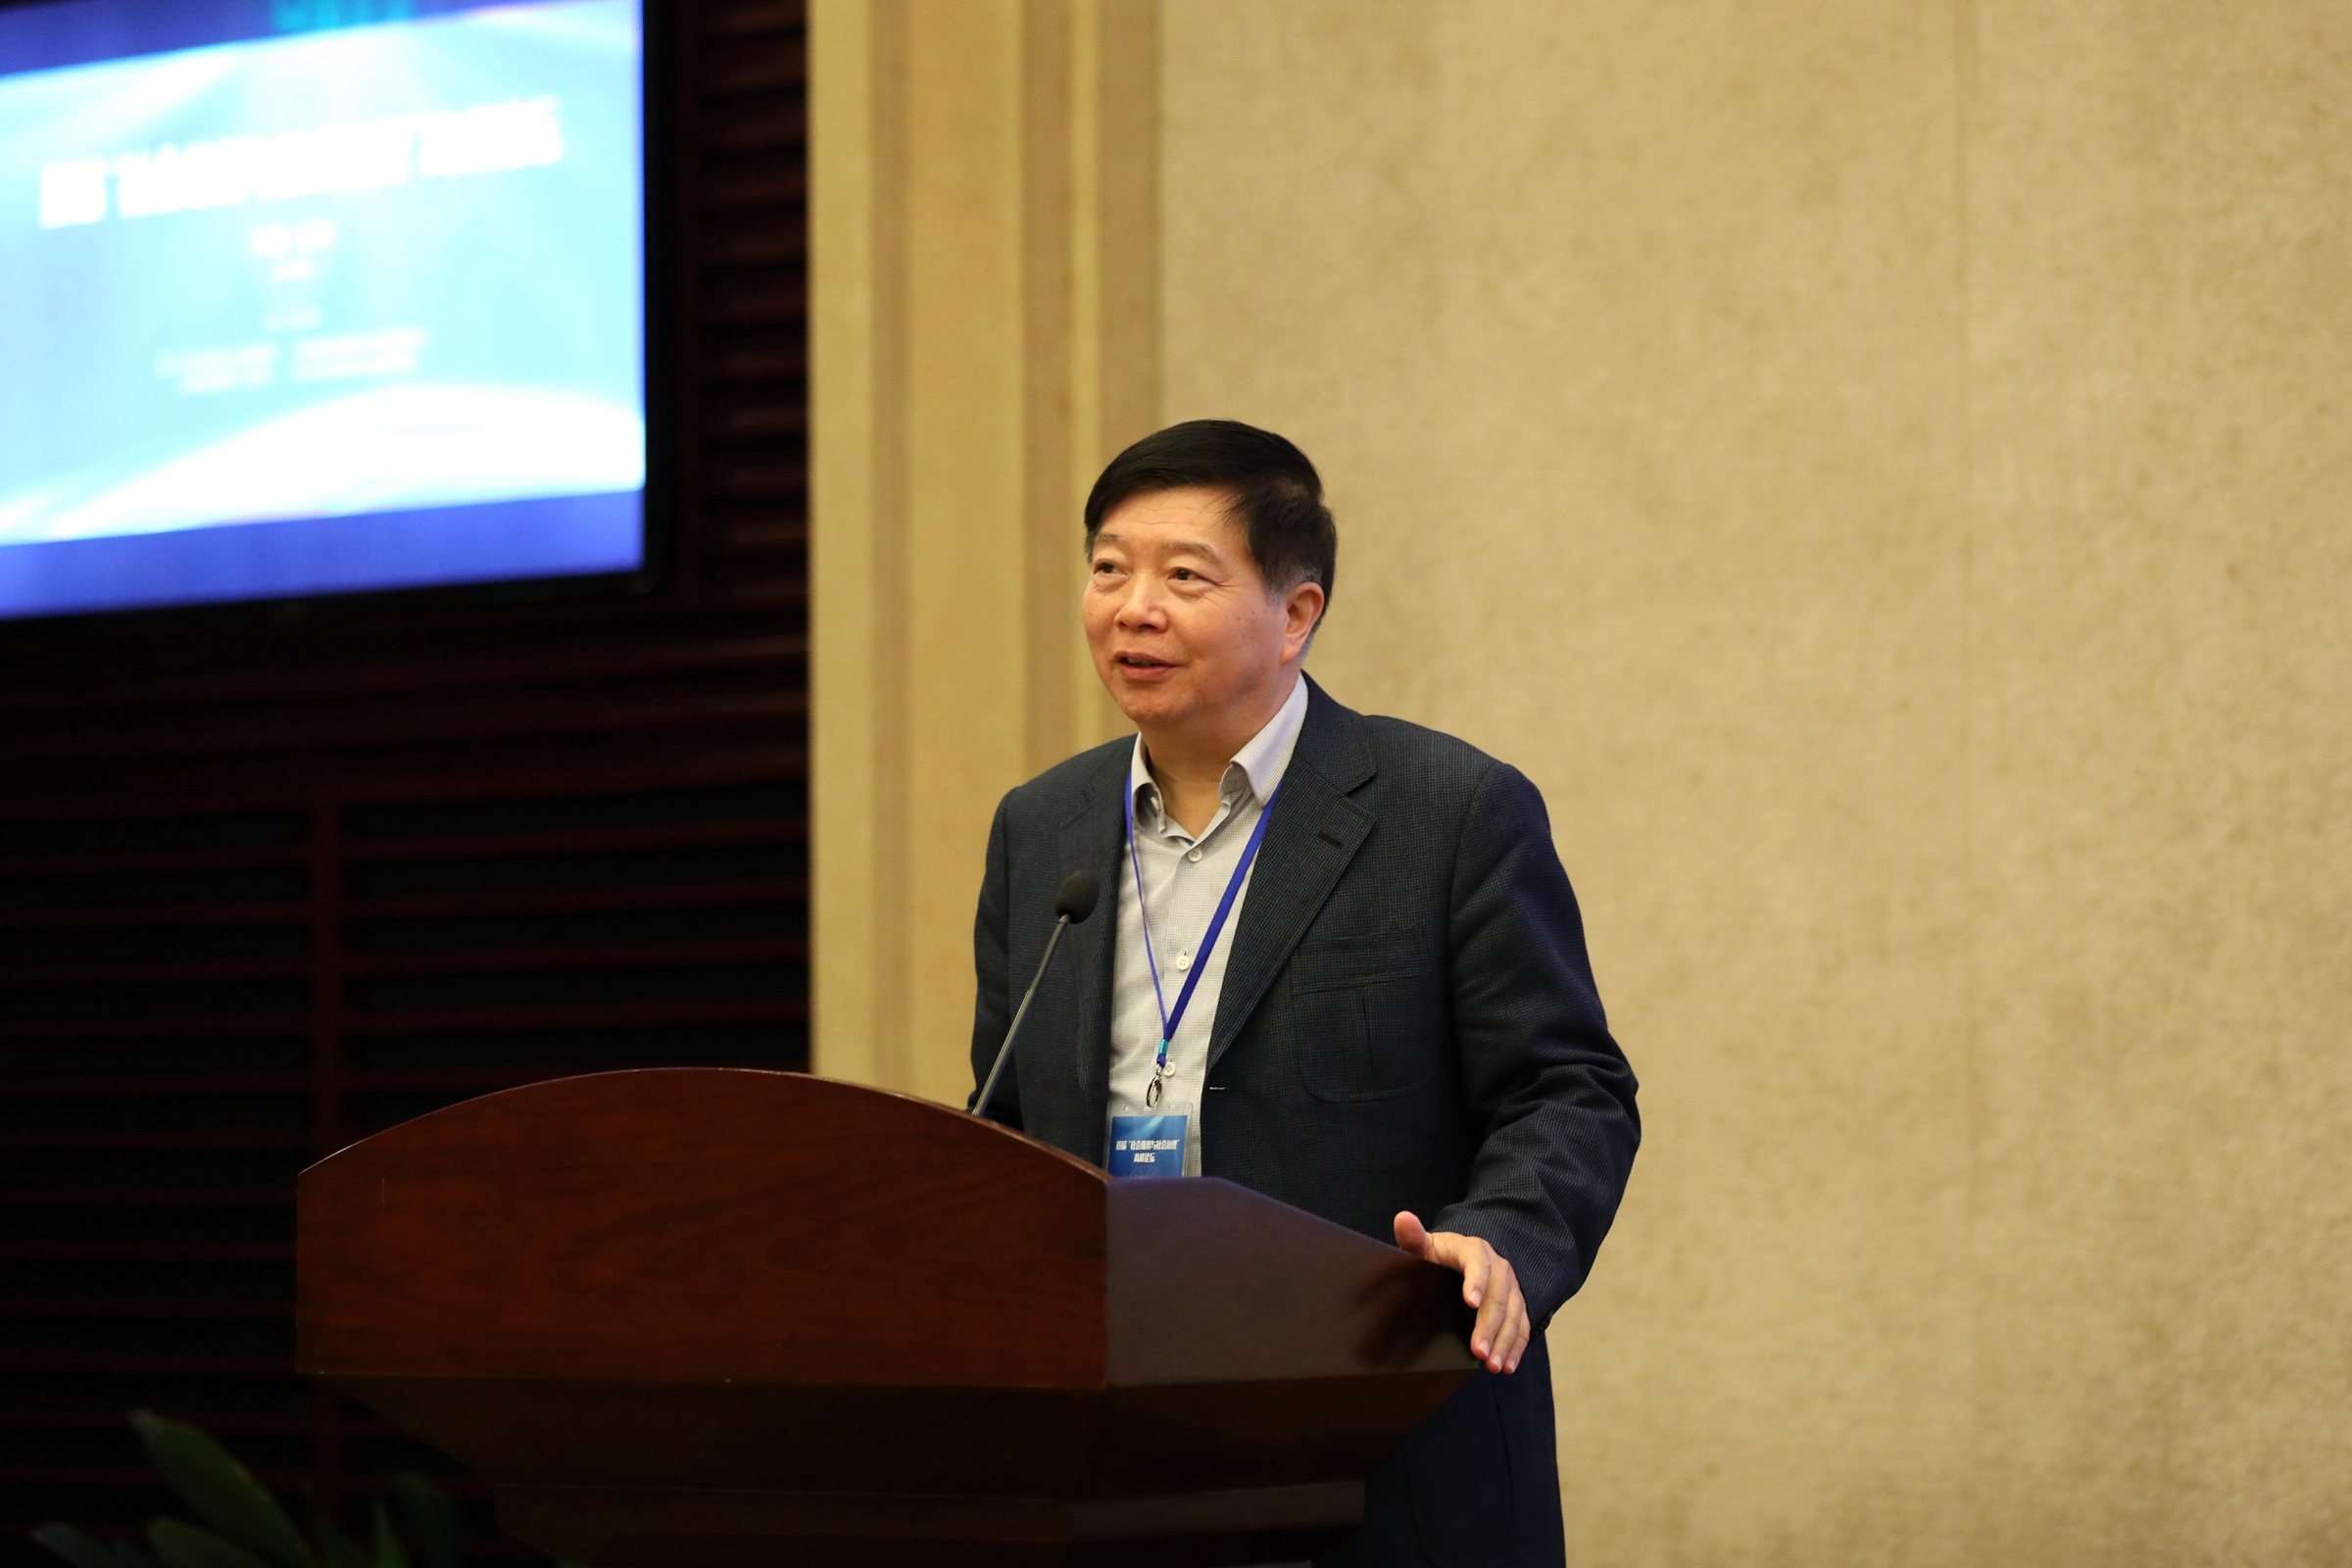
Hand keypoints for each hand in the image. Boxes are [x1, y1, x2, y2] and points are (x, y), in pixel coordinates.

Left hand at [1393, 1211, 1529, 1373]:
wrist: (1466, 1257)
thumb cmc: (1441, 1255)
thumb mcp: (1426, 1245)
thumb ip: (1413, 1237)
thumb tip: (1402, 1218)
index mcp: (1473, 1250)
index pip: (1477, 1263)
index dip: (1476, 1281)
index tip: (1470, 1302)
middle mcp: (1497, 1267)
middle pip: (1498, 1295)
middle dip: (1489, 1325)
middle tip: (1477, 1351)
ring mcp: (1510, 1286)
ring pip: (1513, 1313)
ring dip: (1504, 1340)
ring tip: (1491, 1365)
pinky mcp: (1517, 1304)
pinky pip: (1522, 1325)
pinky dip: (1516, 1346)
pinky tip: (1507, 1366)